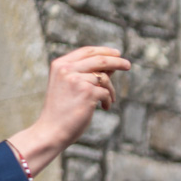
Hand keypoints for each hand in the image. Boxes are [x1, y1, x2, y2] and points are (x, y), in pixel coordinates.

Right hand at [6, 46, 131, 175]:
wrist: (52, 129)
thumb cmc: (62, 110)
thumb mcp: (70, 86)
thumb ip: (86, 74)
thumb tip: (111, 66)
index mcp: (60, 64)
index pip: (87, 51)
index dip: (104, 51)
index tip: (117, 54)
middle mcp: (67, 69)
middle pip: (99, 60)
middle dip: (117, 61)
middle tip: (128, 65)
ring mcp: (77, 80)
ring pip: (105, 78)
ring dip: (110, 90)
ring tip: (108, 100)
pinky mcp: (87, 92)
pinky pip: (106, 92)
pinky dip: (108, 100)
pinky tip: (104, 107)